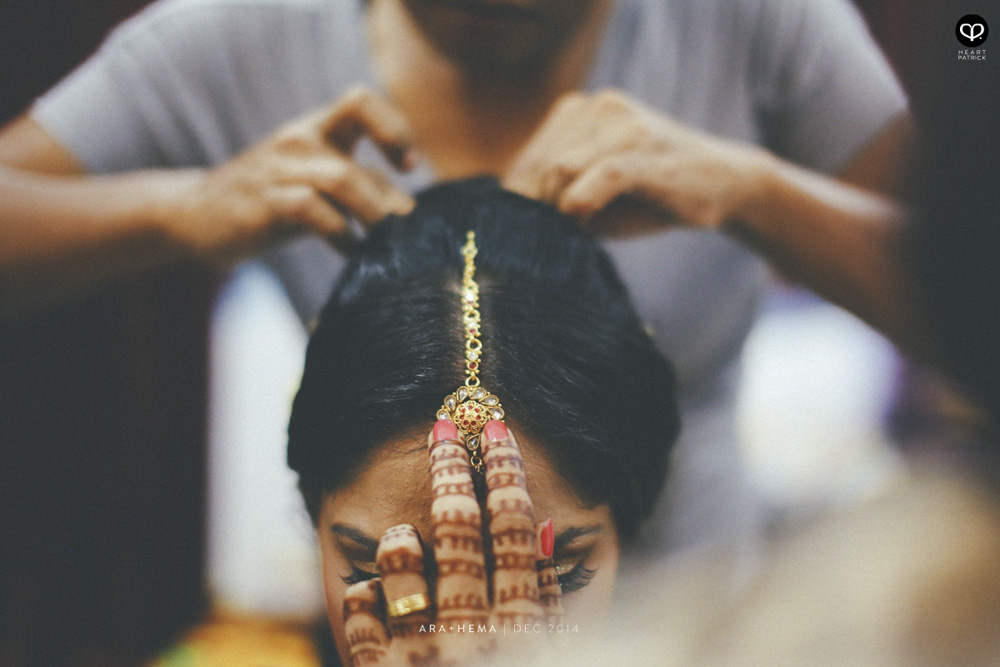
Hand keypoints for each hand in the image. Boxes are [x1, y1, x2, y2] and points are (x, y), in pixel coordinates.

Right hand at [164, 86, 416, 262]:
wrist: (192, 214)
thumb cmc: (268, 203)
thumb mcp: (314, 186)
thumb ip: (357, 189)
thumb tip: (408, 213)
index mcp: (315, 129)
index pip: (361, 101)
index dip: (392, 127)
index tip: (409, 165)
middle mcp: (298, 141)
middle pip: (357, 160)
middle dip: (390, 201)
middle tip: (408, 233)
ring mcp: (278, 170)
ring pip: (341, 181)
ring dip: (373, 217)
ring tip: (387, 245)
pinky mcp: (262, 202)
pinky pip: (312, 210)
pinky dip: (341, 234)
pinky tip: (352, 253)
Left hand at [342, 419, 563, 665]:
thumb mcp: (552, 655)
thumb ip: (551, 599)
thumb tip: (542, 527)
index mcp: (520, 626)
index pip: (513, 525)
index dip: (506, 470)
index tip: (497, 430)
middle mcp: (470, 631)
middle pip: (458, 525)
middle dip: (451, 469)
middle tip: (443, 431)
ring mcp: (421, 651)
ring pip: (399, 562)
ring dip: (400, 539)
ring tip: (401, 534)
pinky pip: (360, 614)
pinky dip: (365, 594)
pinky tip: (372, 587)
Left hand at [504, 90, 770, 231]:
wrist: (726, 181)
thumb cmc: (654, 194)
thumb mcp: (598, 190)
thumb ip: (556, 196)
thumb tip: (513, 222)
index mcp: (582, 109)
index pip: (529, 158)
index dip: (522, 201)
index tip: (530, 234)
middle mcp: (600, 106)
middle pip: (540, 165)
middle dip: (539, 209)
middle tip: (553, 239)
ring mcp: (625, 124)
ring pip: (560, 170)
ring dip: (560, 210)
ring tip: (579, 232)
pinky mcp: (647, 150)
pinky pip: (601, 176)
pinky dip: (582, 205)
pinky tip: (585, 225)